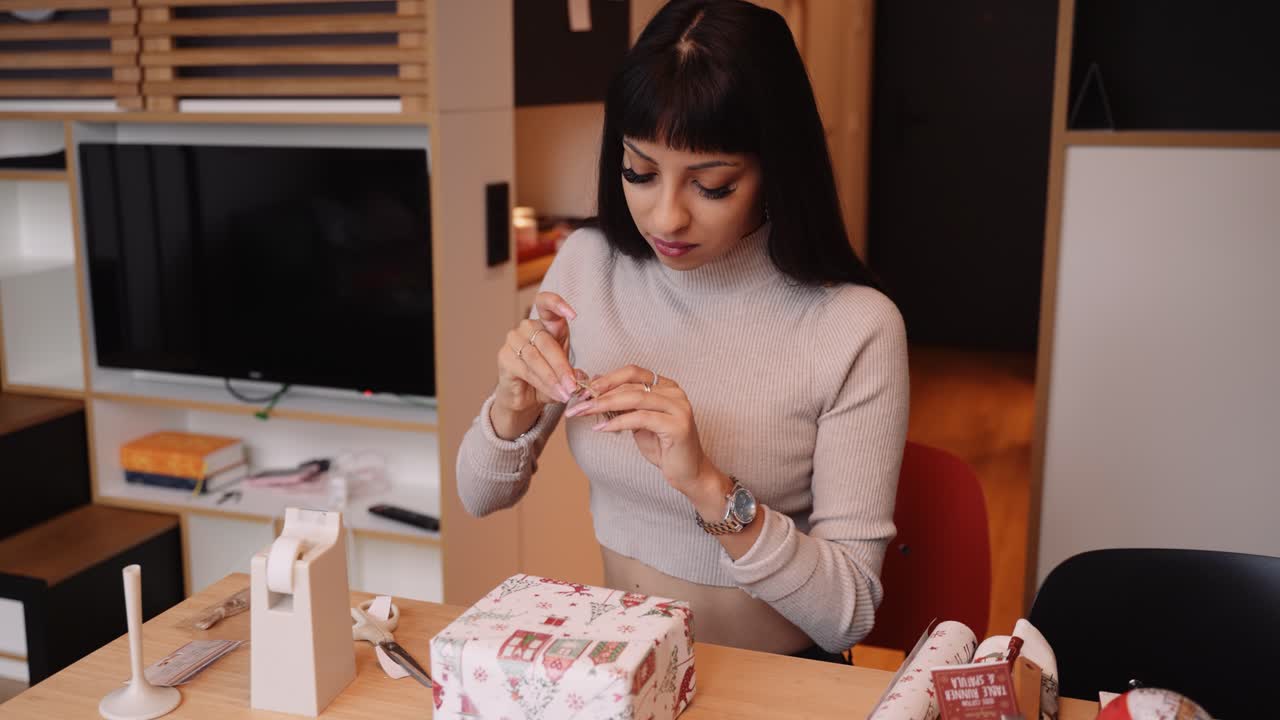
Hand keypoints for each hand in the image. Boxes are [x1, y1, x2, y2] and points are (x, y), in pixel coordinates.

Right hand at [492, 293, 579, 437]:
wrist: (525, 397)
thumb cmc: (547, 377)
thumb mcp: (565, 373)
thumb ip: (572, 373)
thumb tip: (580, 378)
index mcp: (546, 324)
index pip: (546, 304)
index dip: (557, 304)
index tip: (573, 315)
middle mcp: (528, 328)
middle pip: (547, 343)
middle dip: (562, 367)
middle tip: (573, 385)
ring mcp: (514, 341)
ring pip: (536, 358)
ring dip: (553, 378)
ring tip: (566, 393)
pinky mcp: (504, 358)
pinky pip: (526, 370)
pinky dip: (543, 383)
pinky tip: (554, 393)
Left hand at [564, 365, 719, 497]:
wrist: (688, 473)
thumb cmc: (663, 447)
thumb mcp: (638, 422)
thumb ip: (623, 404)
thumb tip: (596, 386)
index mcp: (666, 386)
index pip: (632, 372)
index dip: (606, 379)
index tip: (583, 390)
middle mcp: (675, 392)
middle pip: (631, 383)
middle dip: (600, 392)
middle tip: (577, 402)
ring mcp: (678, 407)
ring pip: (634, 398)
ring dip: (604, 404)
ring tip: (584, 412)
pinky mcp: (678, 425)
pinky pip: (641, 418)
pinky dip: (618, 422)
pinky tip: (602, 428)